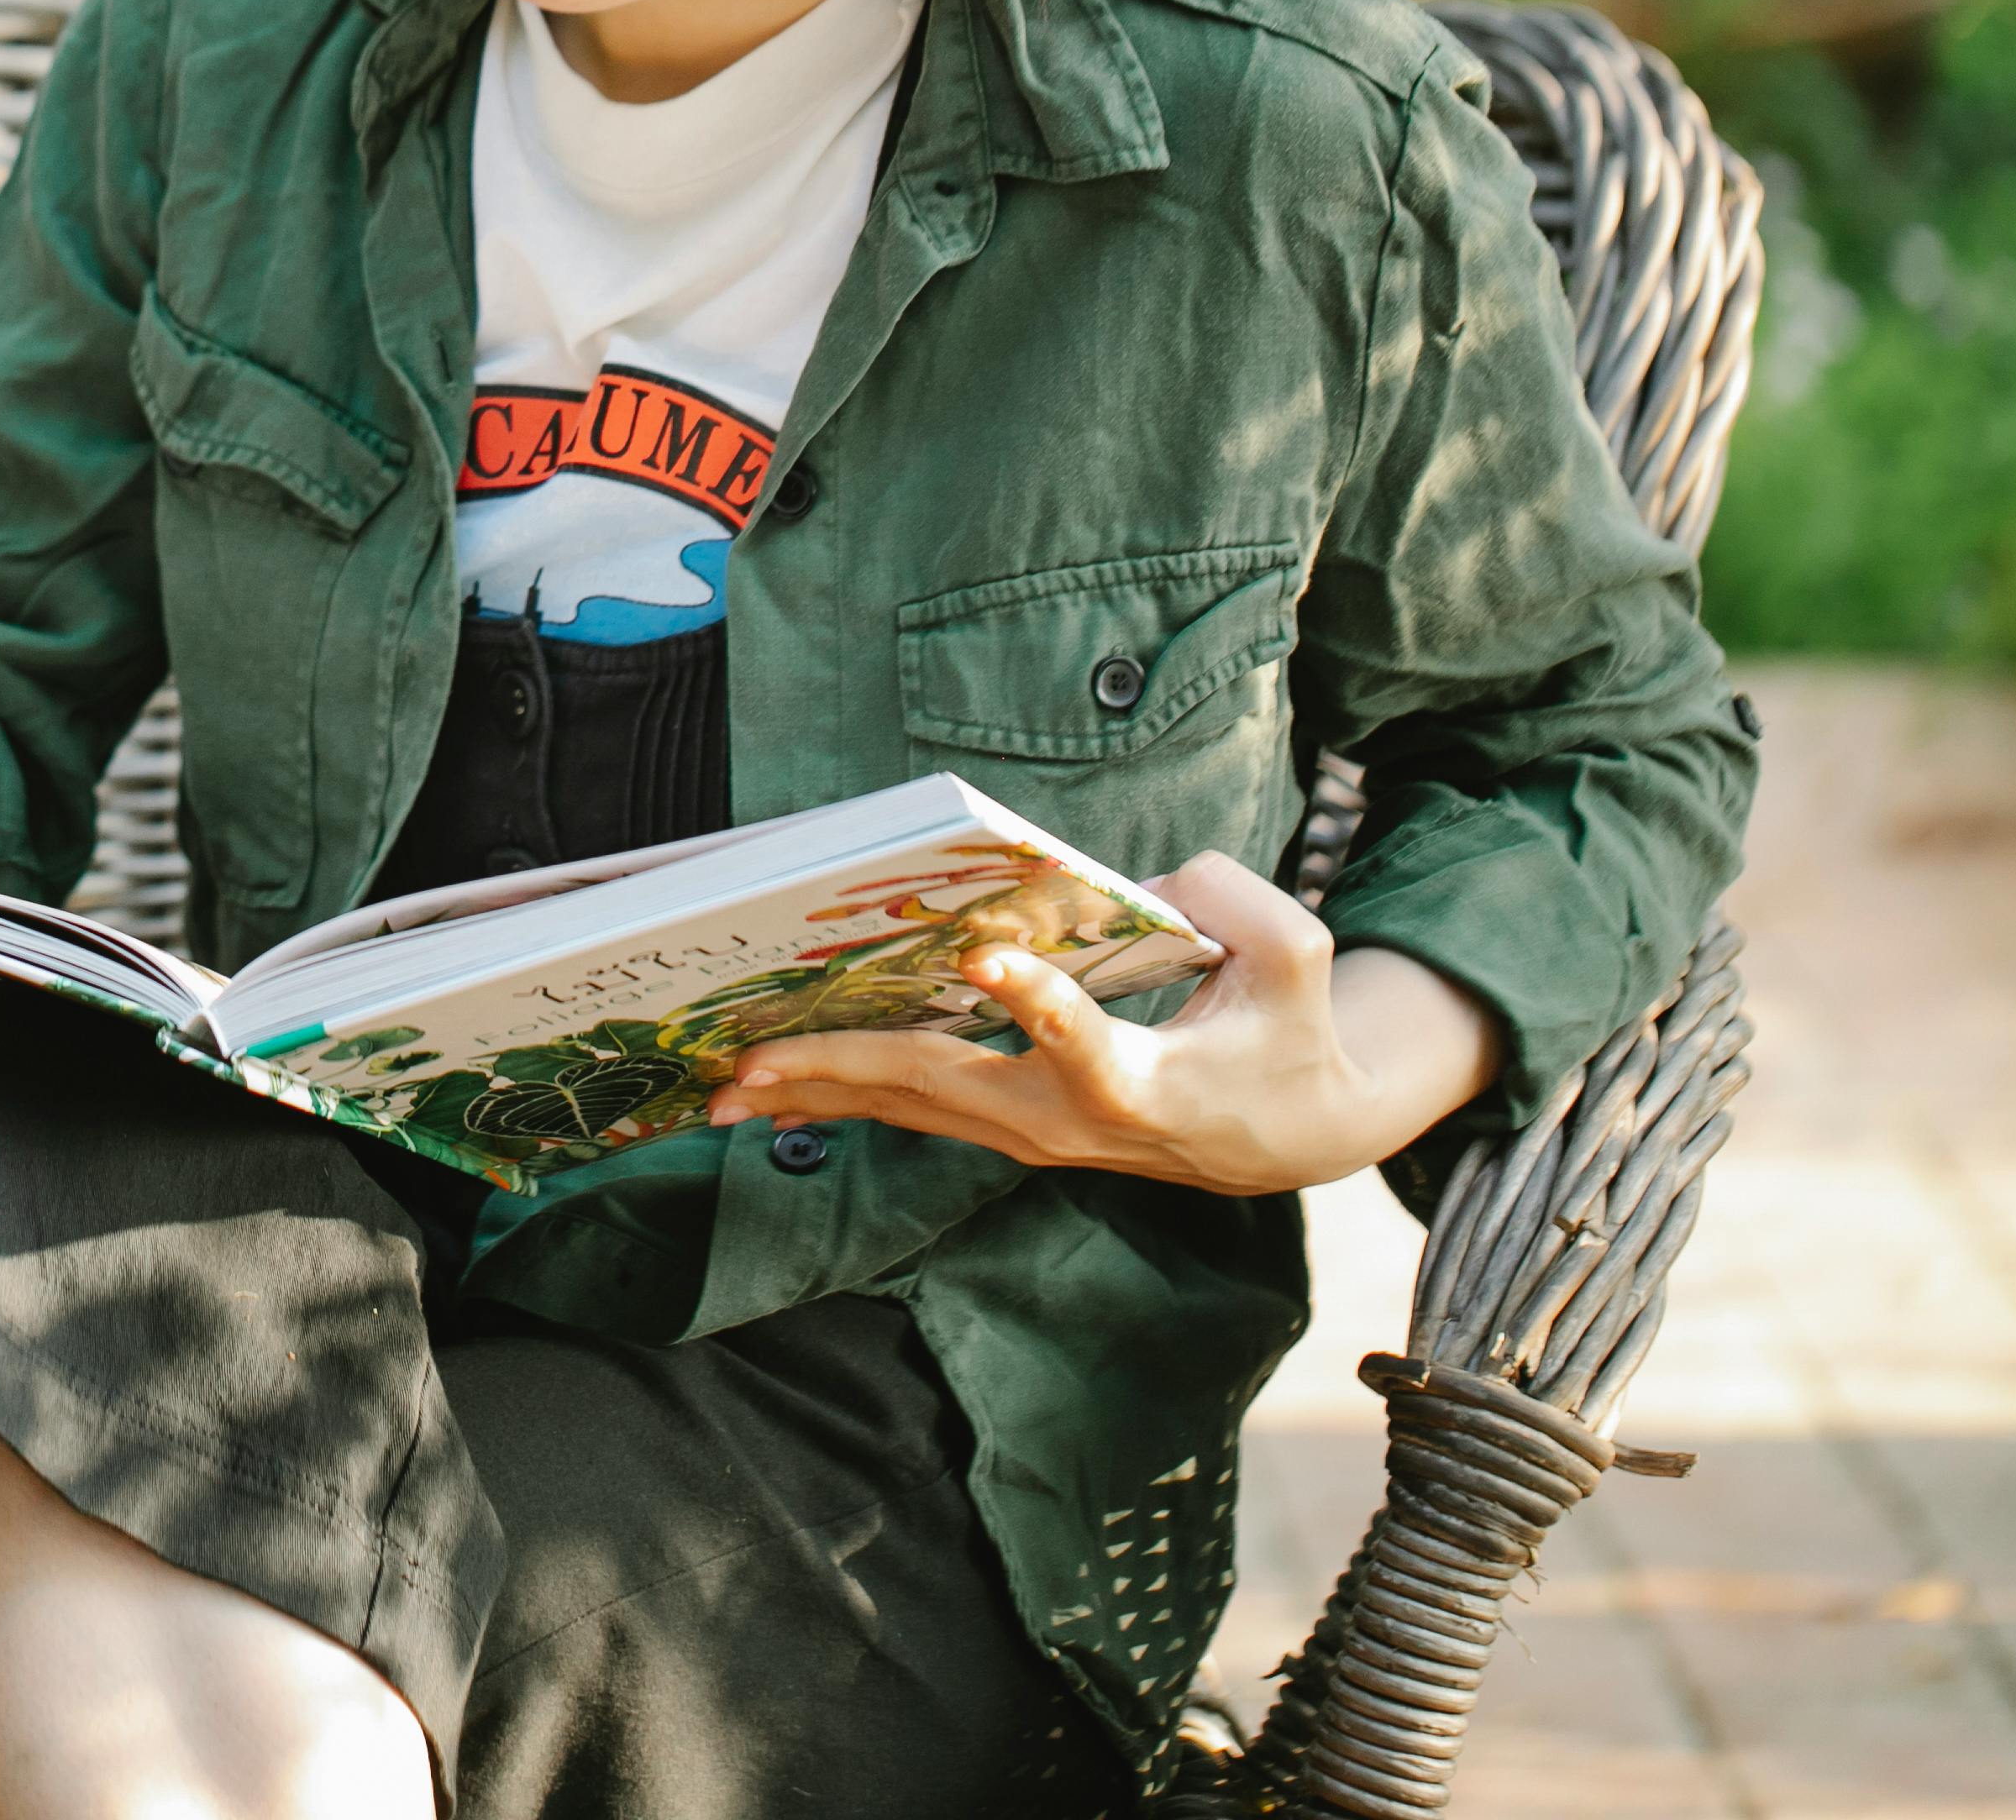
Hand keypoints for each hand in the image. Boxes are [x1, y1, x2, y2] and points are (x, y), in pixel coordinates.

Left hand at [701, 852, 1502, 1198]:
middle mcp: (1070, 1120)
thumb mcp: (1297, 959)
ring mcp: (1029, 1131)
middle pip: (947, 1088)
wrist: (1285, 1132)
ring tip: (718, 1087)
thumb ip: (1234, 905)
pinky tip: (758, 1090)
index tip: (984, 956)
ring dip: (812, 1093)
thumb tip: (1140, 883)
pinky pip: (908, 1112)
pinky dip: (835, 1098)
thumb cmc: (1290, 1034)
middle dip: (844, 1069)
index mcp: (1145, 1082)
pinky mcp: (1005, 1124)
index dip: (1035, 1003)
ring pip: (908, 1108)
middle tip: (751, 1059)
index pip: (1085, 1045)